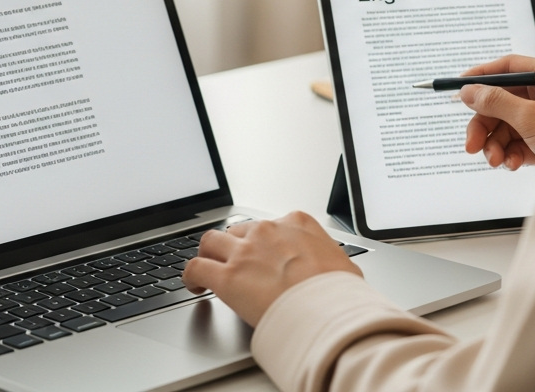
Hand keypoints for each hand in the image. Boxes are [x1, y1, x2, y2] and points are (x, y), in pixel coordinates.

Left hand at [182, 212, 361, 325]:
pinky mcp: (228, 277)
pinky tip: (195, 286)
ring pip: (211, 242)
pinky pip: (196, 268)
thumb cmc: (340, 292)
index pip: (270, 225)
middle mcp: (268, 231)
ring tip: (208, 269)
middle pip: (239, 231)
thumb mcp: (344, 264)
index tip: (262, 255)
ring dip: (209, 255)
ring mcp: (246, 251)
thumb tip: (333, 272)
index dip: (262, 242)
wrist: (329, 310)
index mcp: (297, 223)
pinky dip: (191, 276)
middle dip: (235, 246)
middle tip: (235, 264)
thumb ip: (328, 260)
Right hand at [460, 55, 534, 171]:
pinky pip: (517, 142)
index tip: (460, 88)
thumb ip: (495, 102)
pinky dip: (510, 153)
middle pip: (503, 101)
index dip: (482, 76)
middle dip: (485, 125)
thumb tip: (469, 90)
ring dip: (495, 144)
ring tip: (495, 160)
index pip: (510, 67)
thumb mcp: (529, 119)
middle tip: (471, 144)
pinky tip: (512, 164)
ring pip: (506, 125)